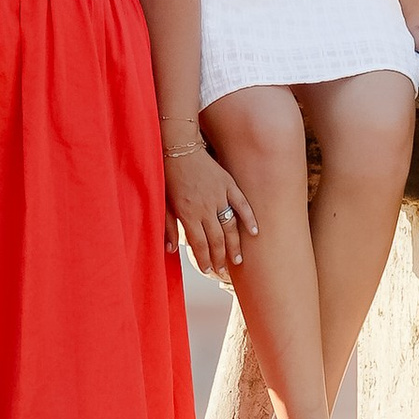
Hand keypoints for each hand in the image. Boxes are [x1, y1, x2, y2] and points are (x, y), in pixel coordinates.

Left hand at [167, 146, 256, 274]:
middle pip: (217, 239)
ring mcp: (219, 196)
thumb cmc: (169, 177)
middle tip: (224, 269)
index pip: (200, 244)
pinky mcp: (228, 185)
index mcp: (188, 214)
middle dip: (220, 257)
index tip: (207, 269)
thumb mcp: (164, 204)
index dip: (205, 259)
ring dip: (235, 245)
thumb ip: (169, 227)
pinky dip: (249, 218)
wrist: (179, 149)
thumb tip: (171, 250)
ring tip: (238, 259)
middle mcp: (205, 208)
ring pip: (230, 226)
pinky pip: (241, 204)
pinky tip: (254, 232)